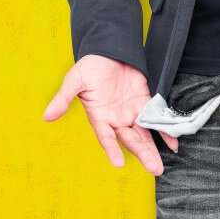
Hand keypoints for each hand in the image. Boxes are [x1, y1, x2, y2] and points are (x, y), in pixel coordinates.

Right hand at [43, 54, 177, 174]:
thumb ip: (63, 99)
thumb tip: (46, 116)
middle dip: (142, 154)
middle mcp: (116, 119)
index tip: (119, 163)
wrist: (108, 49)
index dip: (112, 149)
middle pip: (131, 140)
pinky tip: (172, 143)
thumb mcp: (74, 80)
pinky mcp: (144, 103)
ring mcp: (131, 113)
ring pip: (144, 135)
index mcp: (99, 117)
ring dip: (153, 150)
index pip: (106, 137)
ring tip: (159, 166)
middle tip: (154, 169)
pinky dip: (164, 131)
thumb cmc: (89, 66)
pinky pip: (155, 120)